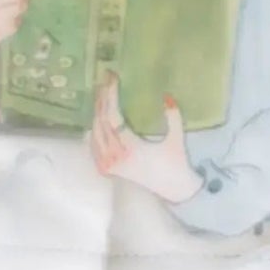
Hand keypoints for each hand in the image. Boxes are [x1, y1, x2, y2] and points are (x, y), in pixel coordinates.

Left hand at [88, 76, 200, 204]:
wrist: (172, 190)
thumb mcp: (176, 138)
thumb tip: (166, 95)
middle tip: (105, 79)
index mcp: (131, 148)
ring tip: (101, 93)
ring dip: (97, 112)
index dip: (111, 96)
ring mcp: (109, 165)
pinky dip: (93, 130)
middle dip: (102, 99)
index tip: (114, 79)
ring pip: (94, 134)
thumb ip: (173, 116)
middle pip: (101, 122)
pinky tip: (96, 119)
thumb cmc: (175, 163)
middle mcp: (115, 157)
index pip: (113, 118)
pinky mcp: (108, 169)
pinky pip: (93, 146)